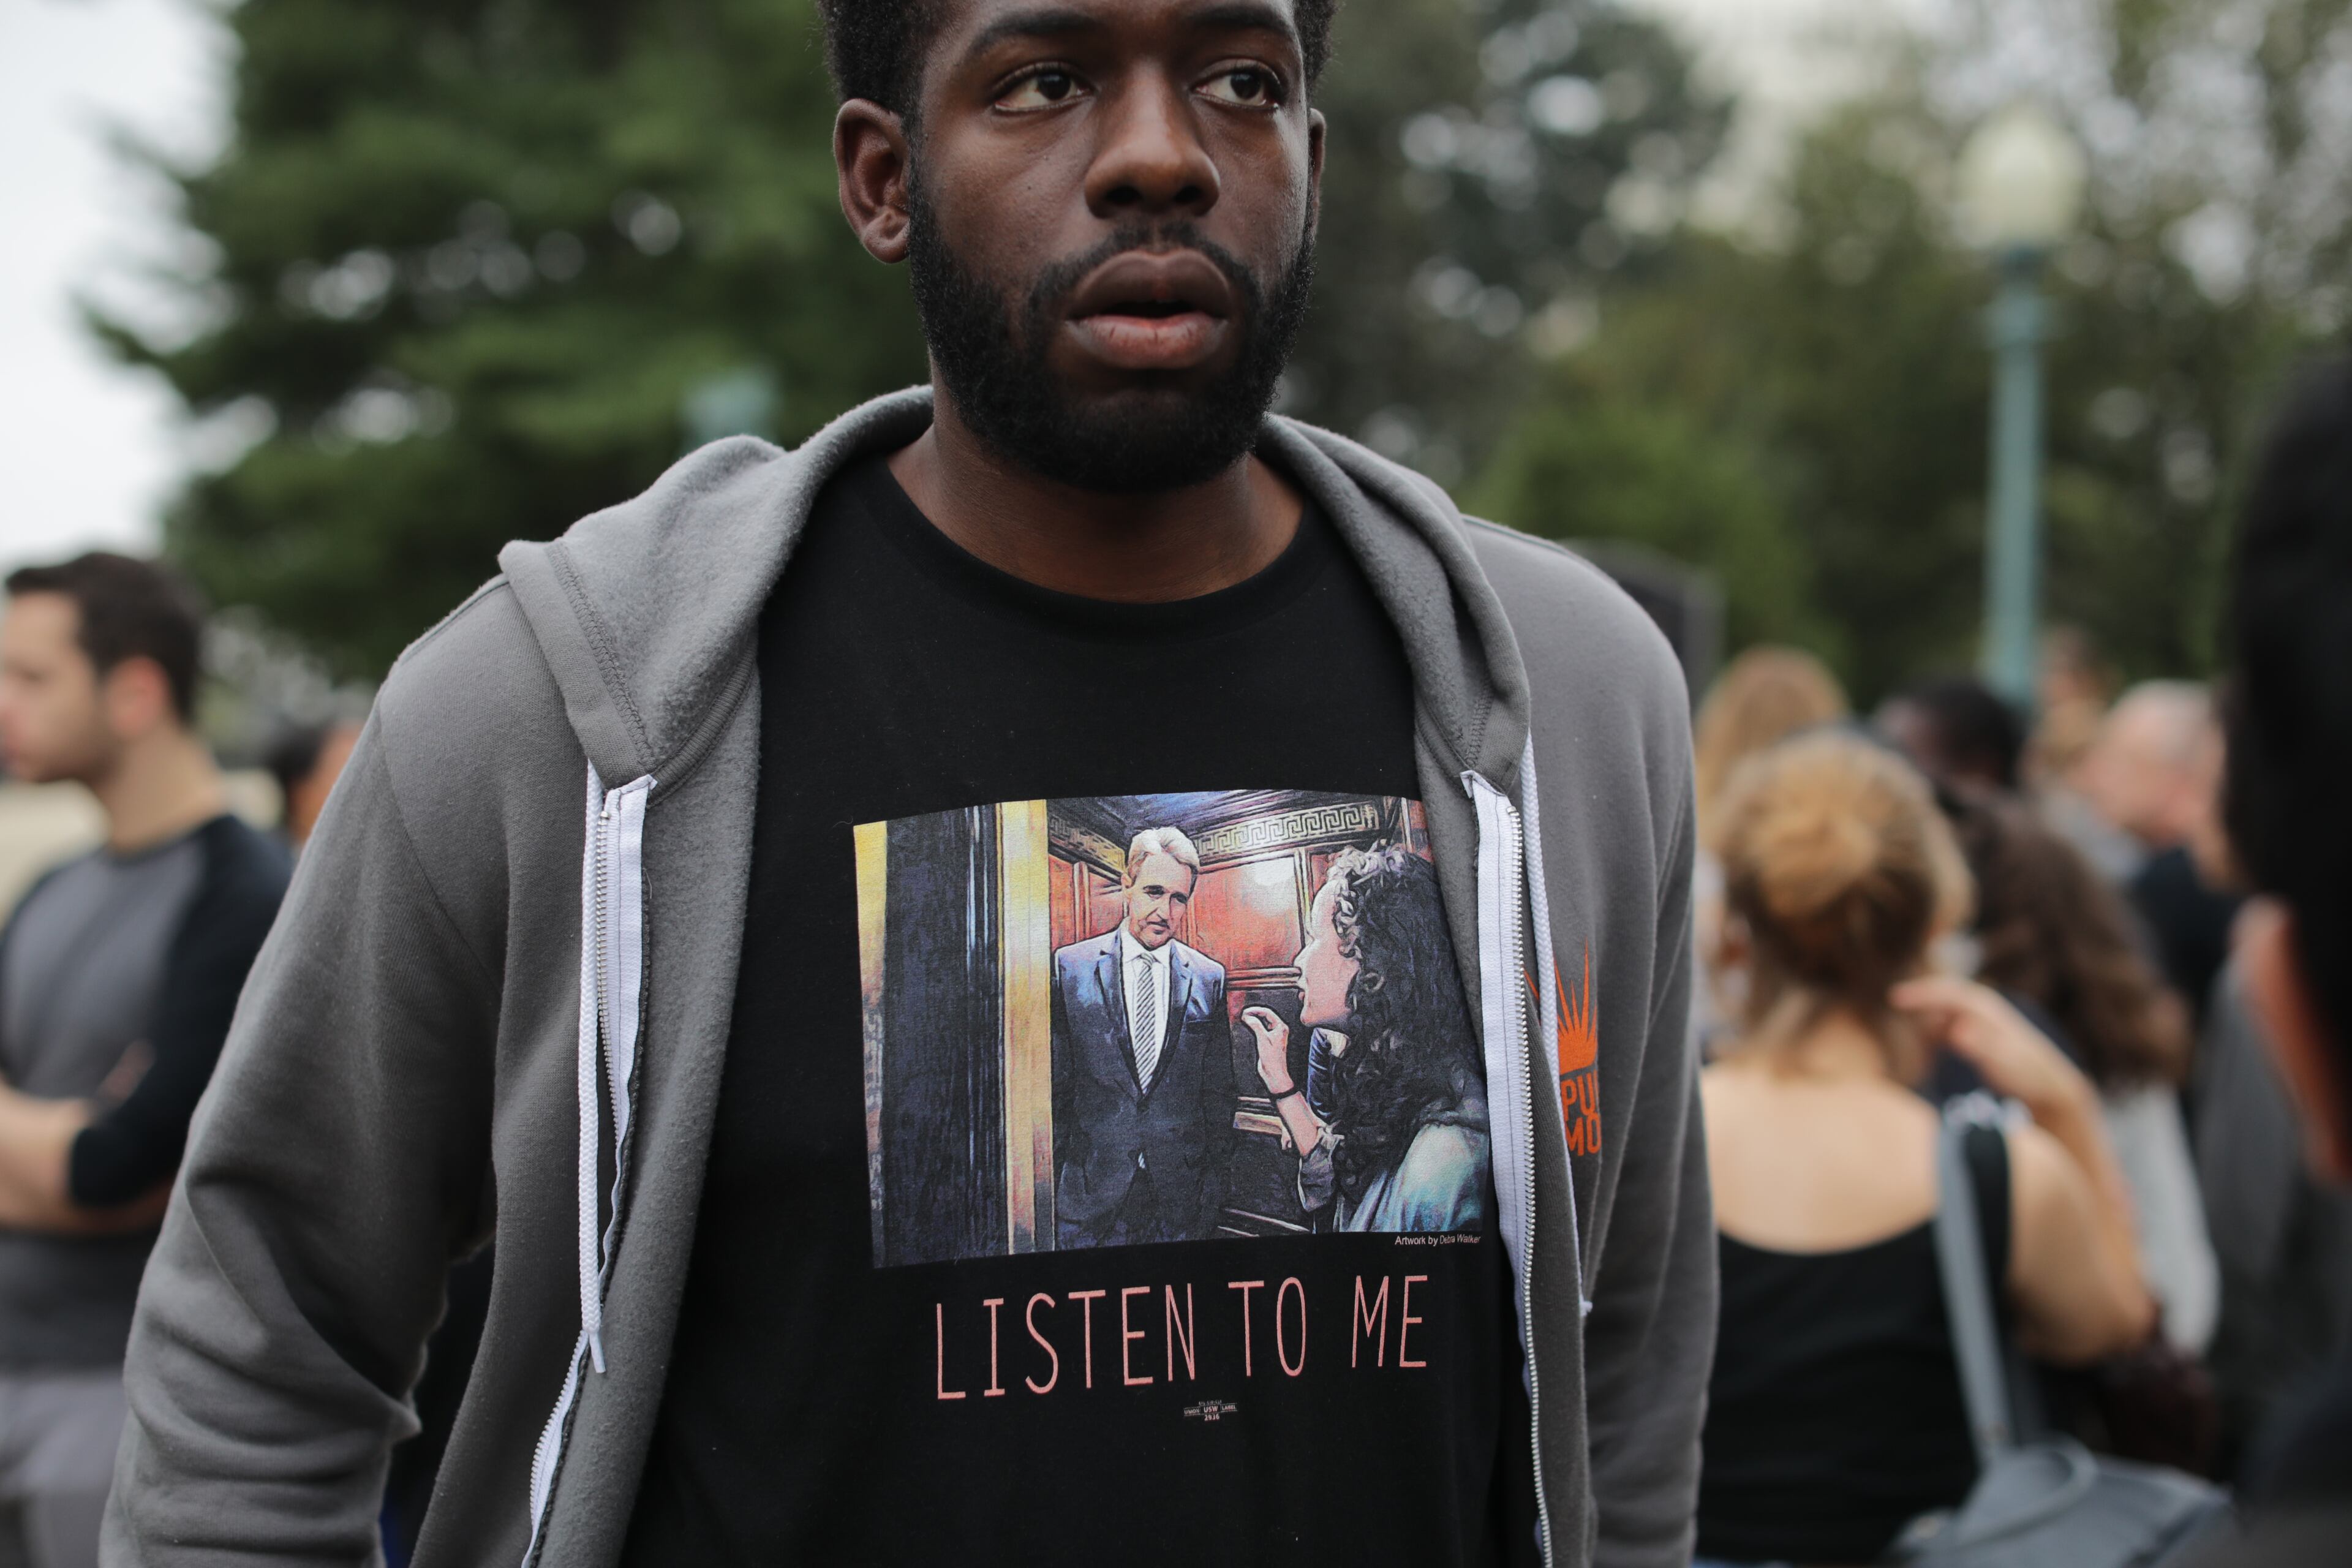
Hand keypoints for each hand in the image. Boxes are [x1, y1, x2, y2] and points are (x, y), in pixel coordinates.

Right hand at [1240, 1007, 1292, 1094]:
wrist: (1274, 1073)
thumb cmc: (1273, 1059)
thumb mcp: (1262, 1039)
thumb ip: (1256, 1025)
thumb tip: (1248, 1016)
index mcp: (1281, 1027)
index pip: (1268, 1012)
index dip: (1256, 1010)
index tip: (1246, 1011)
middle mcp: (1279, 1030)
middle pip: (1266, 1016)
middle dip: (1255, 1013)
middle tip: (1244, 1013)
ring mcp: (1274, 1035)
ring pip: (1263, 1022)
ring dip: (1254, 1019)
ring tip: (1245, 1018)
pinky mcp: (1269, 1041)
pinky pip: (1262, 1029)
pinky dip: (1255, 1026)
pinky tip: (1249, 1026)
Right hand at [1890, 975, 2093, 1118]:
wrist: (2052, 1090)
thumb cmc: (2029, 1077)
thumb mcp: (2005, 1062)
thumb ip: (1981, 1046)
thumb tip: (1957, 1030)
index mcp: (1987, 1010)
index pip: (1948, 992)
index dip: (1921, 993)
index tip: (1896, 998)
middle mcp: (1982, 1012)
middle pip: (1943, 997)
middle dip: (1918, 1000)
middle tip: (1893, 1004)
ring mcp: (1980, 1024)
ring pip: (1943, 1013)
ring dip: (1923, 1018)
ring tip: (1905, 1036)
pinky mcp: (1978, 1039)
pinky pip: (1947, 1028)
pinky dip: (1932, 1033)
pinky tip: (1924, 1048)